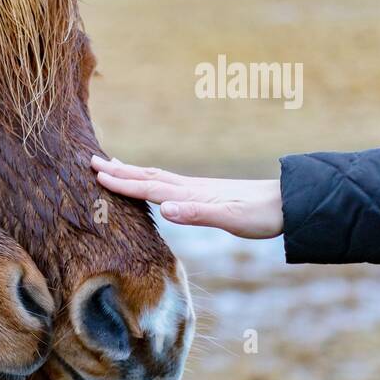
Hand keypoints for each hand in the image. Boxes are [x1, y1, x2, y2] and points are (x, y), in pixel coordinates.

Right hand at [91, 155, 282, 238]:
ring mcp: (196, 190)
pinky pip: (168, 184)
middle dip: (119, 171)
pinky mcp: (203, 195)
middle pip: (147, 177)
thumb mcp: (230, 219)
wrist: (288, 205)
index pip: (149, 187)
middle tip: (91, 160)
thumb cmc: (260, 216)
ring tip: (113, 164)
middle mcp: (189, 188)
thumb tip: (165, 208)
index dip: (122, 182)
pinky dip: (151, 179)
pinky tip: (152, 182)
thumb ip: (197, 214)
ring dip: (132, 172)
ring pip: (156, 178)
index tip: (97, 175)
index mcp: (190, 195)